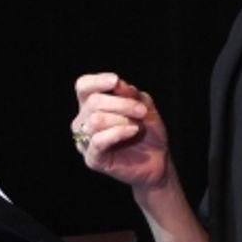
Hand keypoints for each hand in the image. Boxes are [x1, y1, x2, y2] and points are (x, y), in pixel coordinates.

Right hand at [71, 72, 170, 189]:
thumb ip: (131, 94)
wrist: (158, 160)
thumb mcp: (144, 106)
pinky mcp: (93, 159)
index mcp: (92, 105)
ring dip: (122, 119)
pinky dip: (118, 132)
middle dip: (122, 103)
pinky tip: (132, 131)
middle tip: (142, 111)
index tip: (115, 80)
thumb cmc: (148, 132)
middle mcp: (83, 121)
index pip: (83, 86)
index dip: (96, 81)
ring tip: (139, 125)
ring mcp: (86, 141)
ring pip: (95, 120)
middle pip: (93, 102)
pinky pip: (98, 141)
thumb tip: (117, 83)